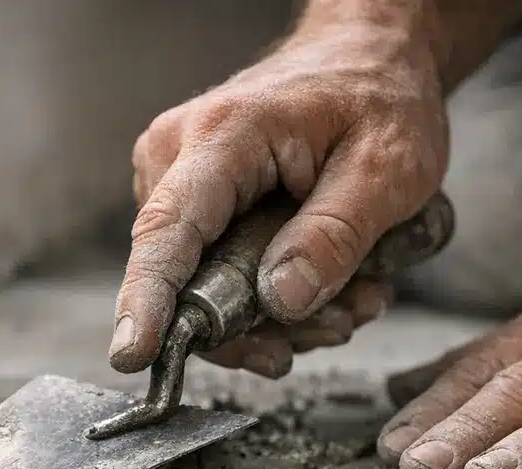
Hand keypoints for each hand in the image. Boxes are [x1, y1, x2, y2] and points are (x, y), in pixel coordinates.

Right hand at [108, 24, 447, 373]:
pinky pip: (215, 278)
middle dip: (260, 325)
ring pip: (204, 292)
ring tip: (350, 297)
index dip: (148, 302)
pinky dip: (269, 297)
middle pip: (186, 282)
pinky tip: (325, 284)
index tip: (134, 355)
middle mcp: (177, 157)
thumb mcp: (388, 168)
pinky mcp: (192, 207)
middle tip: (339, 321)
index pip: (168, 233)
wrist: (368, 60)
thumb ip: (335, 236)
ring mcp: (177, 182)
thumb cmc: (378, 97)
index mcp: (222, 137)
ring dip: (277, 317)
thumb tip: (282, 300)